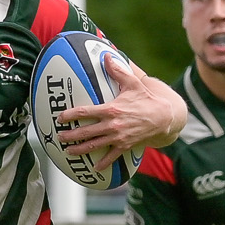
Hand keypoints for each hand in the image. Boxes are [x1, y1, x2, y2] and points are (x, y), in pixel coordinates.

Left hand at [57, 59, 186, 160]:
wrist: (164, 117)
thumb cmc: (146, 99)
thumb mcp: (133, 83)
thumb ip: (118, 70)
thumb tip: (106, 56)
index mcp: (111, 109)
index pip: (85, 112)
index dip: (70, 115)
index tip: (60, 117)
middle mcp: (112, 125)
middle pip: (86, 132)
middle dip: (70, 136)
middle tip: (59, 137)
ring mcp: (118, 137)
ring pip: (94, 146)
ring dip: (80, 150)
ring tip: (68, 152)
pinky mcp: (125, 146)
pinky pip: (112, 156)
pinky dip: (103, 163)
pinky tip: (94, 168)